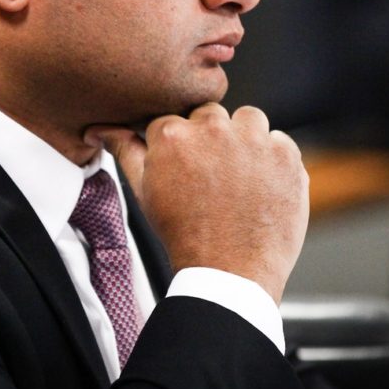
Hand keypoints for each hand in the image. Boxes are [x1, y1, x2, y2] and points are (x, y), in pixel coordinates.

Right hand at [87, 103, 308, 303]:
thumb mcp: (144, 192)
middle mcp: (213, 128)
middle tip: (213, 177)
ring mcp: (253, 139)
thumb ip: (126, 151)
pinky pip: (279, 141)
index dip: (180, 146)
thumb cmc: (183, 234)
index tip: (185, 168)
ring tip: (240, 177)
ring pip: (248, 119)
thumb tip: (102, 128)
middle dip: (211, 139)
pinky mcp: (285, 154)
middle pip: (211, 115)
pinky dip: (273, 159)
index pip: (175, 120)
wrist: (230, 272)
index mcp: (173, 134)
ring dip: (244, 139)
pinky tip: (262, 186)